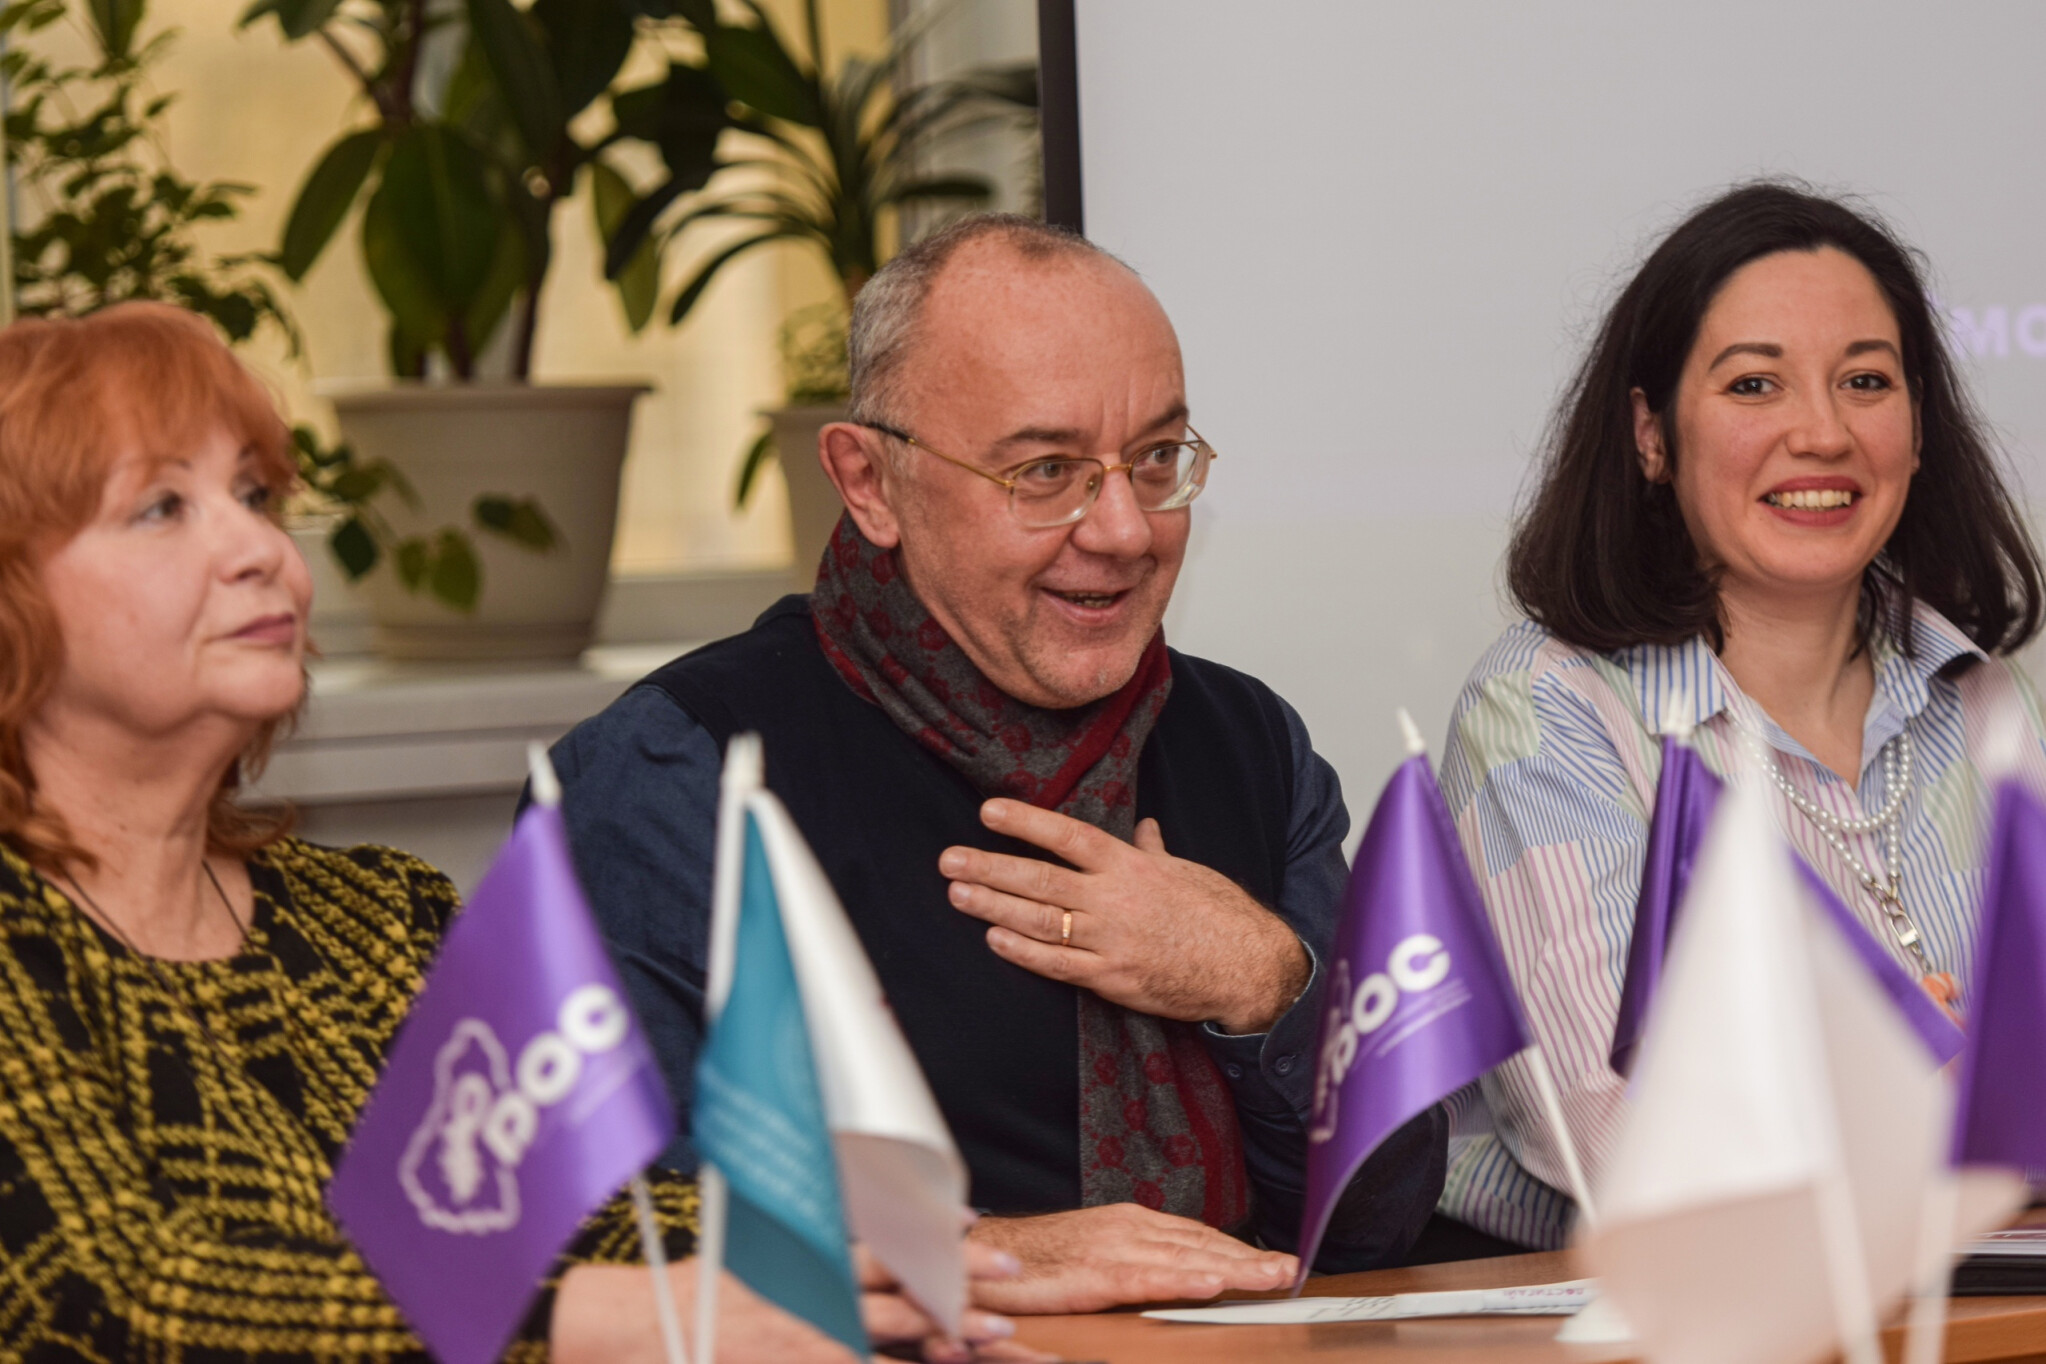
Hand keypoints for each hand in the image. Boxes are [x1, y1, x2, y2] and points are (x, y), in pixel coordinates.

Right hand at [554, 1244, 1045, 1363]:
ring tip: (992, 1332)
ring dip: (943, 1334)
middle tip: (1007, 1272)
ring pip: (885, 1332)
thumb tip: (842, 1216)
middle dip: (956, 1281)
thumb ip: (800, 1238)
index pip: (877, 1238)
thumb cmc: (688, 1292)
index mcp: (803, 1254)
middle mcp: (809, 1292)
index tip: (973, 1222)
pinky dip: (893, 1363)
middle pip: (896, 1284)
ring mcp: (804, 1337)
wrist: (633, 1330)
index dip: (928, 1232)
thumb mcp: (749, 1250)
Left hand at [941, 801, 1310, 1033]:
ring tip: (957, 894)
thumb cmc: (1219, 914)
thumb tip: (1144, 827)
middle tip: (949, 860)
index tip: (988, 812)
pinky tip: (994, 939)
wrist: (1248, 968)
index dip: (1026, 822)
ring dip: (994, 907)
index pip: (1068, 836)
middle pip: (1040, 879)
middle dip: (990, 868)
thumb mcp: (1186, 871)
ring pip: (1040, 920)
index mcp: (1131, 866)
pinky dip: (1023, 952)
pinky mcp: (1111, 978)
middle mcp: (1115, 900)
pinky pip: (1058, 964)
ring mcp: (1110, 941)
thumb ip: (1153, 851)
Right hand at [965, 1204, 1297, 1314]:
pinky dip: (1181, 1279)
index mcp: (1130, 1224)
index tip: (1277, 1263)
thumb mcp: (1094, 1254)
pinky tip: (1211, 1283)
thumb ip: (1136, 1261)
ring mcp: (1110, 1250)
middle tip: (1292, 1270)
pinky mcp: (1091, 1276)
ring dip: (1233, 1267)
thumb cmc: (1035, 1261)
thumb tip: (1179, 1271)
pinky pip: (1144, 1278)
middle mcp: (1127, 1230)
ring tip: (1272, 1276)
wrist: (981, 1255)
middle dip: (1250, 1259)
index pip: (1199, 1237)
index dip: (1241, 1251)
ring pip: (1184, 1259)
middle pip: (1201, 1245)